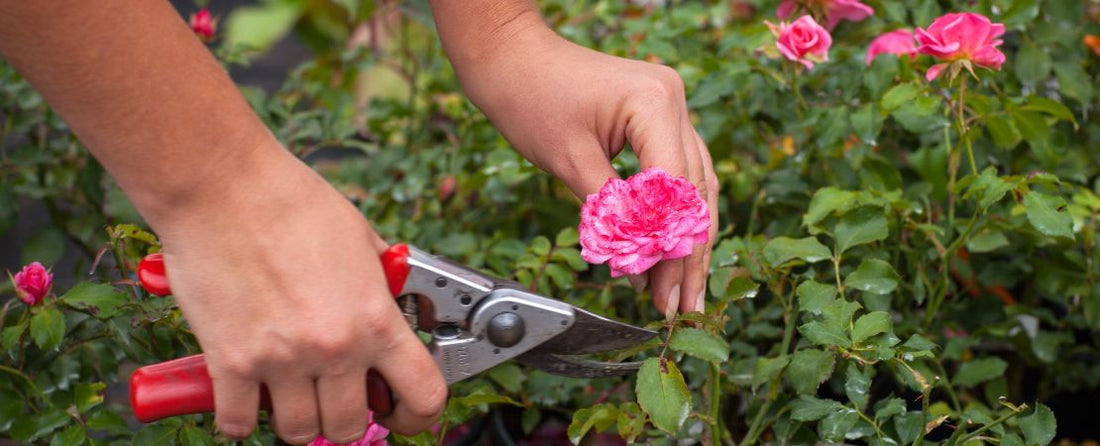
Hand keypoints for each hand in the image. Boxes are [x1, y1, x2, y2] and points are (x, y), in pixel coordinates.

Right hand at [155, 146, 445, 442]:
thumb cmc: (291, 200)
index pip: (423, 396)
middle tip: (333, 396)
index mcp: (376, 318)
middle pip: (352, 427)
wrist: (223, 186)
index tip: (402, 414)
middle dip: (345, 418)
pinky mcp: (229, 363)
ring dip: (296, 419)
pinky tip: (243, 395)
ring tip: (289, 391)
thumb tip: (394, 308)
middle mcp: (335, 348)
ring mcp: (282, 360)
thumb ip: (381, 285)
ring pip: (299, 432)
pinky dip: (240, 418)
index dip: (417, 416)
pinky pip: (238, 424)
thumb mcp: (362, 239)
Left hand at [445, 14, 718, 316]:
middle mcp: (674, 100)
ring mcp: (671, 106)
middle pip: (693, 192)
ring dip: (687, 241)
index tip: (661, 291)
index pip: (674, 189)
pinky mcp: (659, 117)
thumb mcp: (568, 161)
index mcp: (655, 103)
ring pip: (694, 186)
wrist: (511, 56)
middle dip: (686, 255)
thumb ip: (609, 213)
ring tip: (684, 293)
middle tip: (681, 307)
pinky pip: (678, 171)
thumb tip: (637, 264)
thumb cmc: (529, 97)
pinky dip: (673, 214)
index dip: (669, 246)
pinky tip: (673, 253)